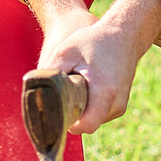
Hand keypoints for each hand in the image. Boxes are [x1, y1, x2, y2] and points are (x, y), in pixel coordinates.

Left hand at [24, 0, 160, 134]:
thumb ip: (50, 72)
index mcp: (104, 92)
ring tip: (78, 87)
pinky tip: (87, 89)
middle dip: (74, 114)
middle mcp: (117, 103)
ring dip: (83, 110)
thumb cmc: (95, 41)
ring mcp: (121, 105)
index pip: (86, 126)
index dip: (69, 123)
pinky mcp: (122, 104)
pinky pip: (101, 114)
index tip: (59, 111)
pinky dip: (92, 106)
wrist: (126, 34)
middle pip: (88, 124)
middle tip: (64, 95)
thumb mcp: (66, 52)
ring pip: (95, 120)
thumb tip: (34, 92)